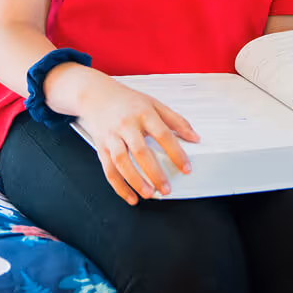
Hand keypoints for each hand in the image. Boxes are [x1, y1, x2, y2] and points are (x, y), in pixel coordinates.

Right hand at [75, 72, 198, 204]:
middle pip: (141, 152)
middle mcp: (126, 125)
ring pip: (122, 163)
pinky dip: (119, 186)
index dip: (176, 152)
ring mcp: (112, 137)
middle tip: (166, 188)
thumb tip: (194, 137)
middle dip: (154, 173)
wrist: (98, 96)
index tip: (185, 168)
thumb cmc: (128, 101)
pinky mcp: (101, 148)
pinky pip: (109, 170)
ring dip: (135, 181)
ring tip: (149, 193)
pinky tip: (130, 196)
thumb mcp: (155, 104)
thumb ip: (176, 120)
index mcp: (144, 114)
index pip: (163, 135)